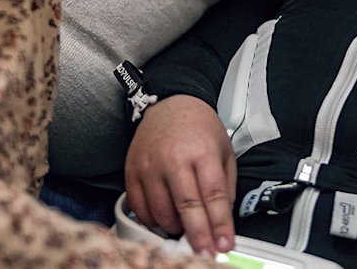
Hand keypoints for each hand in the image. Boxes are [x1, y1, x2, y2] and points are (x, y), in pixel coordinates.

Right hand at [125, 94, 235, 255]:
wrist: (170, 104)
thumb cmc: (198, 127)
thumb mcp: (224, 151)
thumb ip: (225, 186)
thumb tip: (223, 221)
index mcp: (201, 152)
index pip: (213, 196)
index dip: (219, 224)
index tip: (224, 244)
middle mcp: (173, 159)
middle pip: (187, 207)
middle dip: (199, 236)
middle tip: (205, 253)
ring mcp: (149, 166)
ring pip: (161, 212)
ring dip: (175, 228)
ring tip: (186, 226)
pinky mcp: (132, 171)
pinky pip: (139, 207)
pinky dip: (152, 220)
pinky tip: (165, 216)